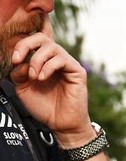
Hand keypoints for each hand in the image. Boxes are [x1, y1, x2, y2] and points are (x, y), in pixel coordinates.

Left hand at [9, 20, 90, 145]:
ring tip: (33, 77)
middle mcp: (56, 59)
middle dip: (26, 45)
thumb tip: (20, 62)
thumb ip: (19, 73)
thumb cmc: (44, 106)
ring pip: (51, 47)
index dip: (24, 39)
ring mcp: (67, 63)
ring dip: (37, 60)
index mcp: (43, 61)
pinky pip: (62, 59)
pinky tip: (42, 78)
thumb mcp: (23, 88)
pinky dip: (48, 67)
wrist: (60, 123)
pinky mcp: (77, 71)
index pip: (36, 40)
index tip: (13, 57)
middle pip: (42, 37)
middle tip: (17, 60)